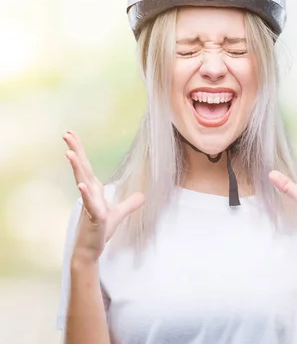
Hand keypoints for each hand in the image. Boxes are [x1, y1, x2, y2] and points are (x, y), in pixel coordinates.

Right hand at [63, 131, 144, 263]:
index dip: (80, 150)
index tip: (72, 134)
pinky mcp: (94, 217)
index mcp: (94, 190)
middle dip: (75, 151)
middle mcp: (89, 194)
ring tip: (70, 153)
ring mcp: (90, 205)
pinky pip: (90, 204)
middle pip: (82, 168)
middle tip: (66, 134)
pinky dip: (86, 194)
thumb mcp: (119, 214)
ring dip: (77, 168)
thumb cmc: (100, 231)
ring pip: (83, 182)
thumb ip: (129, 203)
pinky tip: (81, 185)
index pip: (86, 166)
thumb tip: (142, 195)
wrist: (91, 249)